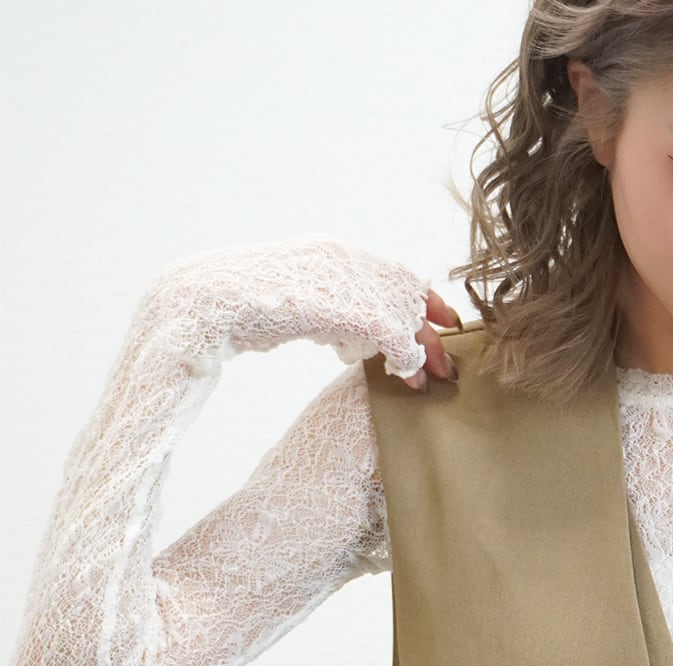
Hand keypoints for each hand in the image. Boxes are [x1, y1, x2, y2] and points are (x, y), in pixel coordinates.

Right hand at [143, 237, 464, 382]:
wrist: (197, 304)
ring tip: (428, 375)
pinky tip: (403, 374)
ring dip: (416, 345)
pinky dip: (400, 353)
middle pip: (400, 287)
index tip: (436, 323)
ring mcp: (335, 276)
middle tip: (446, 358)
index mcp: (324, 253)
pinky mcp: (333, 303)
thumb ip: (323, 309)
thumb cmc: (234, 311)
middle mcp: (334, 256)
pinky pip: (384, 328)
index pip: (385, 271)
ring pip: (398, 309)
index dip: (413, 300)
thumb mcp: (289, 303)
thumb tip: (346, 332)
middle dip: (425, 326)